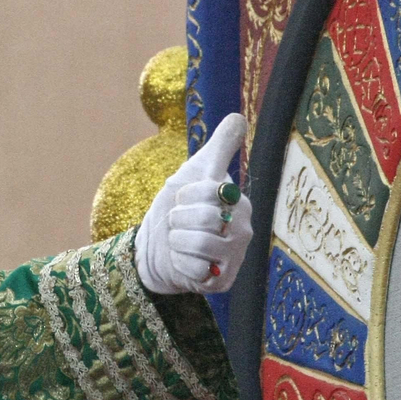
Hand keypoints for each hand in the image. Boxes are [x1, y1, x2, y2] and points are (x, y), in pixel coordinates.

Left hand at [135, 112, 252, 294]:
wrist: (157, 246)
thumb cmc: (179, 206)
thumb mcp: (196, 170)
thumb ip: (221, 145)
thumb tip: (239, 117)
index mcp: (239, 201)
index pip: (210, 190)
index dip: (185, 194)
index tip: (183, 198)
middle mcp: (243, 230)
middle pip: (204, 218)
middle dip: (178, 218)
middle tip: (179, 223)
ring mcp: (234, 258)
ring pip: (199, 244)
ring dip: (177, 241)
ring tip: (180, 241)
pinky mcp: (221, 282)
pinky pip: (195, 270)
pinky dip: (180, 264)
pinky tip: (183, 262)